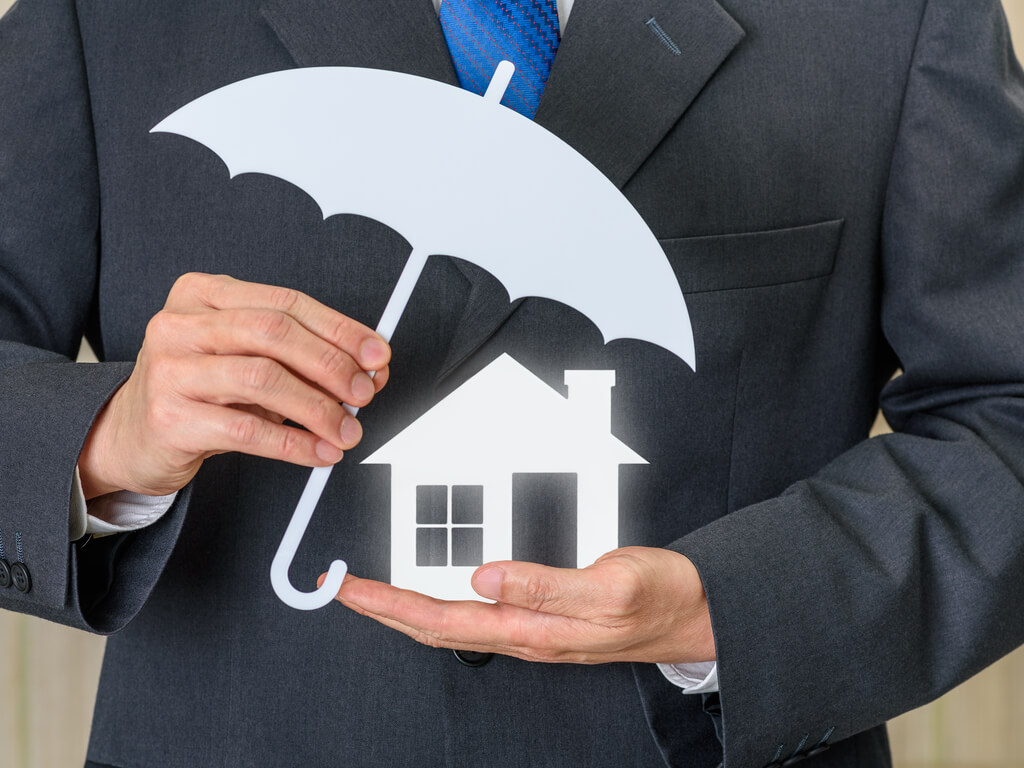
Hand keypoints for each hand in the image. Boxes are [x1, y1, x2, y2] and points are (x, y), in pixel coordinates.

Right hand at [78, 272, 389, 498]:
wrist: (133, 435)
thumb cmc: (200, 391)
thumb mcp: (248, 360)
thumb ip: (303, 357)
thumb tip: (370, 370)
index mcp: (203, 293)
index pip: (286, 302)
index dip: (340, 329)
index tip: (376, 355)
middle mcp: (181, 323)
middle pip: (275, 333)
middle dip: (332, 365)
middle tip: (364, 393)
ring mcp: (170, 368)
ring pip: (263, 378)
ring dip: (318, 408)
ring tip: (345, 429)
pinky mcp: (169, 417)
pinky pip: (247, 429)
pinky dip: (293, 444)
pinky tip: (317, 451)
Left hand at [329, 546, 715, 664]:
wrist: (694, 613)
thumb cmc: (658, 599)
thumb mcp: (608, 585)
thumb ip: (545, 583)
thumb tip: (484, 577)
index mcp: (533, 627)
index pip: (442, 619)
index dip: (391, 604)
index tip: (353, 589)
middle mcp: (526, 633)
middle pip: (436, 627)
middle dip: (385, 610)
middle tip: (345, 591)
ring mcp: (534, 629)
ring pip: (453, 623)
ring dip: (409, 607)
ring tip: (377, 593)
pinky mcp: (545, 618)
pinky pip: (478, 615)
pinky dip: (445, 601)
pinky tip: (441, 591)